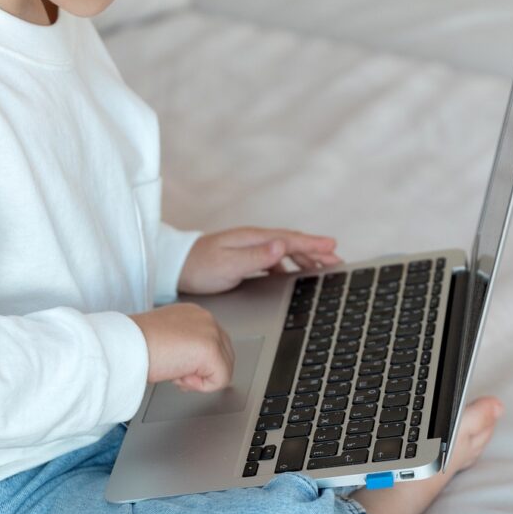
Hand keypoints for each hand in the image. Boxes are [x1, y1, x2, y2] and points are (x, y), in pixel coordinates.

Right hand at [129, 303, 234, 391]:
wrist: (126, 345)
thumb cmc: (136, 343)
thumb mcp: (165, 338)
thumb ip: (184, 343)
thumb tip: (193, 362)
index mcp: (194, 314)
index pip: (214, 344)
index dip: (197, 363)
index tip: (175, 365)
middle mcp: (206, 319)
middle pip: (224, 356)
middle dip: (202, 371)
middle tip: (174, 371)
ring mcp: (211, 333)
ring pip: (224, 369)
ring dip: (199, 378)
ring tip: (174, 372)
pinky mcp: (211, 350)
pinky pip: (221, 380)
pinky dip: (200, 386)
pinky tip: (178, 376)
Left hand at [177, 226, 344, 294]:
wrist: (176, 267)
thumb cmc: (200, 267)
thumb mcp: (229, 265)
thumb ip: (256, 257)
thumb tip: (282, 246)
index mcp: (253, 239)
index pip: (291, 240)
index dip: (314, 245)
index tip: (334, 247)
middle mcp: (254, 240)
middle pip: (292, 244)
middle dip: (316, 251)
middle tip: (337, 261)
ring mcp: (249, 248)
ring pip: (284, 251)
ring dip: (304, 258)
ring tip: (321, 268)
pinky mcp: (244, 257)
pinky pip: (274, 259)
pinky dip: (288, 265)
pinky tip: (292, 274)